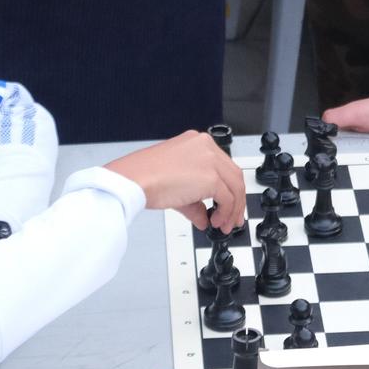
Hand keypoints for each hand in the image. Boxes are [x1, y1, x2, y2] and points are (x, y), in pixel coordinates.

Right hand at [106, 130, 247, 232]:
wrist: (133, 180)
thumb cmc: (143, 177)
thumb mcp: (176, 186)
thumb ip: (194, 202)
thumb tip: (203, 217)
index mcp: (196, 143)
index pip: (222, 166)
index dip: (228, 188)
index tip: (228, 204)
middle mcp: (205, 146)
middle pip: (233, 175)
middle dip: (236, 201)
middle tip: (232, 219)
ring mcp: (210, 159)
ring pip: (235, 186)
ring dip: (232, 210)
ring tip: (223, 225)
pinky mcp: (211, 176)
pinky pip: (228, 198)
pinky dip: (225, 212)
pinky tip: (215, 222)